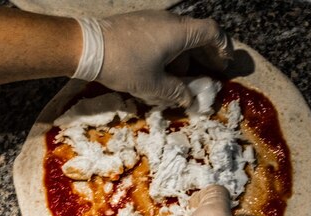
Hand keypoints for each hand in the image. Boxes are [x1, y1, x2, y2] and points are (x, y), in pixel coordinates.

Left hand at [74, 11, 232, 106]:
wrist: (86, 46)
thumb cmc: (124, 65)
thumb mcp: (153, 85)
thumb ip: (176, 93)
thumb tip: (190, 101)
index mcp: (179, 32)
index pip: (212, 32)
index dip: (223, 48)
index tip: (224, 65)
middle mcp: (170, 21)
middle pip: (198, 34)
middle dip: (206, 56)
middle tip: (210, 74)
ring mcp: (154, 20)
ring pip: (180, 37)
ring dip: (187, 57)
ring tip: (184, 80)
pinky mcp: (140, 24)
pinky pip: (165, 36)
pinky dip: (172, 52)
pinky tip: (163, 71)